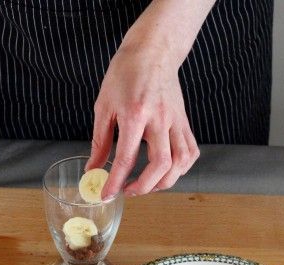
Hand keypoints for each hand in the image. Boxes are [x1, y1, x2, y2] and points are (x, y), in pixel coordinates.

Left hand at [86, 45, 199, 198]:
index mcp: (134, 114)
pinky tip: (167, 171)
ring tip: (148, 185)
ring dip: (165, 181)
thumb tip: (93, 168)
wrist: (152, 52)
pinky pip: (191, 152)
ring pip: (181, 162)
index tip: (106, 194)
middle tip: (128, 191)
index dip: (115, 181)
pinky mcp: (185, 122)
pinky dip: (181, 168)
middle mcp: (159, 119)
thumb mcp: (104, 106)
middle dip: (144, 186)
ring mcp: (176, 121)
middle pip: (160, 164)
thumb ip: (100, 141)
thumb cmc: (125, 74)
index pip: (126, 157)